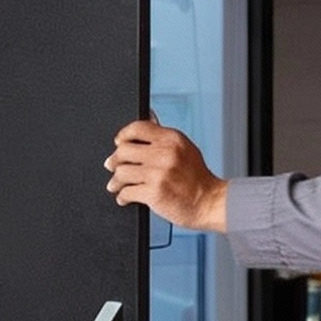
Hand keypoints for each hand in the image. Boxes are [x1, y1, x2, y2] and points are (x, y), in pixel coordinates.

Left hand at [106, 116, 227, 230]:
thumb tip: (149, 117)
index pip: (138, 127)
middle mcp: (165, 154)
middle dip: (114, 160)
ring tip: (115, 185)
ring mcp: (158, 173)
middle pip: (123, 150)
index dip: (123, 134)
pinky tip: (124, 197)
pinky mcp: (154, 193)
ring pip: (121, 172)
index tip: (118, 142)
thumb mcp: (185, 149)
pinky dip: (122, 196)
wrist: (209, 202)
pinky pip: (127, 192)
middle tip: (112, 166)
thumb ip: (164, 136)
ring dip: (115, 181)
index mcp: (172, 139)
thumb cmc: (198, 179)